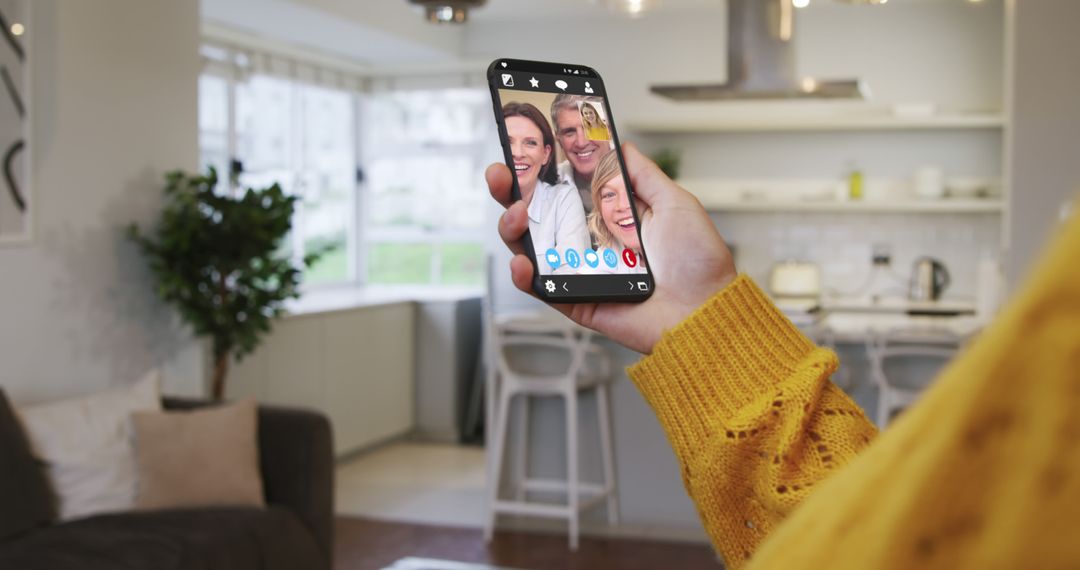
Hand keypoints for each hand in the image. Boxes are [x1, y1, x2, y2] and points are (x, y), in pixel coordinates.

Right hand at [487, 143, 736, 353]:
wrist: (706, 310)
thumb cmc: (697, 262)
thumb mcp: (674, 202)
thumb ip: (641, 174)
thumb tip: (618, 143)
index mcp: (609, 217)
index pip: (563, 190)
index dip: (538, 172)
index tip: (521, 151)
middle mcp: (588, 243)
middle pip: (536, 215)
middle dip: (510, 192)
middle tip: (500, 175)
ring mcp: (579, 272)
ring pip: (530, 248)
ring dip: (512, 227)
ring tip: (517, 213)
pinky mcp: (577, 301)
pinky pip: (541, 289)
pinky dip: (523, 275)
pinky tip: (522, 260)